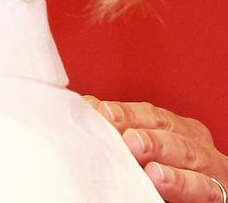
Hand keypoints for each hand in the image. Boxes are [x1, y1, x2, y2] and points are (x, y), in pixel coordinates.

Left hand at [84, 97, 227, 202]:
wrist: (190, 199)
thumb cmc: (161, 176)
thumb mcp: (142, 152)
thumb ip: (121, 133)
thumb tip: (86, 108)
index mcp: (173, 127)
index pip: (147, 113)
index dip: (122, 111)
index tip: (96, 110)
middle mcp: (193, 141)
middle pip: (164, 126)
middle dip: (136, 122)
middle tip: (110, 121)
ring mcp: (208, 167)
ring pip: (185, 150)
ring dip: (158, 146)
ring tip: (133, 145)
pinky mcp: (217, 193)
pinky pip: (202, 186)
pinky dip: (180, 181)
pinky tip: (159, 176)